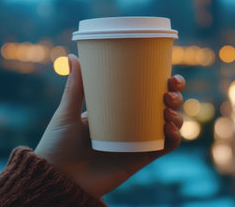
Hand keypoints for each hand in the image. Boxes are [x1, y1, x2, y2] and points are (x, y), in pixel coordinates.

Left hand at [35, 54, 185, 197]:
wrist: (58, 178)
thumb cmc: (57, 144)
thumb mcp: (66, 113)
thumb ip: (74, 88)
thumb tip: (73, 56)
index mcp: (117, 109)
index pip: (145, 92)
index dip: (162, 82)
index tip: (168, 74)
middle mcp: (131, 124)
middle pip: (162, 106)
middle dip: (175, 96)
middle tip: (170, 90)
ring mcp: (137, 141)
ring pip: (168, 125)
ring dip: (177, 116)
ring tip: (168, 111)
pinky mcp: (139, 158)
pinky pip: (164, 148)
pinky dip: (174, 139)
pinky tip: (170, 129)